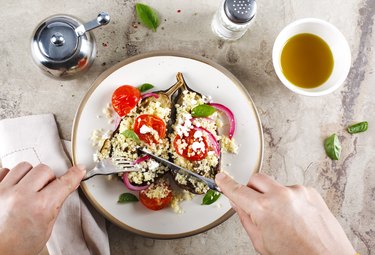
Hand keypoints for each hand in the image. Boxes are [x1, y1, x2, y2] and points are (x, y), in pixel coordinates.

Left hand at [0, 162, 85, 254]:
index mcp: (40, 207)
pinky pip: (5, 170)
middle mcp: (21, 196)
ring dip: (30, 176)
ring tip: (29, 189)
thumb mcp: (46, 228)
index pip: (63, 183)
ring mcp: (3, 192)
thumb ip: (56, 204)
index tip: (79, 170)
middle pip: (44, 169)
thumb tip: (66, 186)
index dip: (74, 175)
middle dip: (49, 179)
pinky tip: (15, 188)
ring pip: (24, 166)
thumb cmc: (19, 247)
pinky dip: (12, 177)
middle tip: (46, 190)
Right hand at [215, 173, 355, 254]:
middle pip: (255, 179)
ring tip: (283, 218)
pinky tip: (295, 217)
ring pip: (275, 185)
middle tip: (255, 204)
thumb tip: (237, 204)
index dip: (226, 184)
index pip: (237, 190)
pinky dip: (289, 200)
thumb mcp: (261, 243)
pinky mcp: (310, 191)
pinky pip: (291, 190)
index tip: (221, 178)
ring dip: (273, 196)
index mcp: (263, 209)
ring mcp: (297, 191)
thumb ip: (246, 219)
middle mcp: (280, 195)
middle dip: (251, 189)